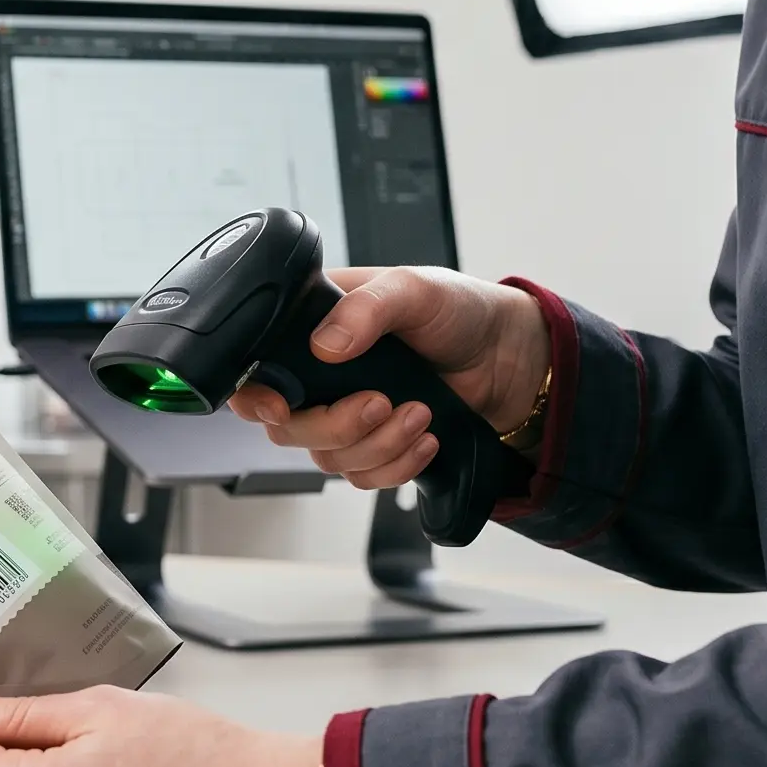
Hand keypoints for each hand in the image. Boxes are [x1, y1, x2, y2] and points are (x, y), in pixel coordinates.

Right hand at [227, 267, 548, 489]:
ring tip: (418, 413)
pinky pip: (364, 477)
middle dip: (335, 426)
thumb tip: (325, 345)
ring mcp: (348, 413)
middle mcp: (323, 375)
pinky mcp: (378, 445)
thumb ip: (367, 309)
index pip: (256, 369)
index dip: (255, 396)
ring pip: (327, 458)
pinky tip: (424, 439)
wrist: (511, 358)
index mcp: (315, 327)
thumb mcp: (414, 290)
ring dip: (377, 445)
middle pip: (288, 427)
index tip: (278, 406)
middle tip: (378, 403)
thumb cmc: (462, 310)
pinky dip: (395, 465)